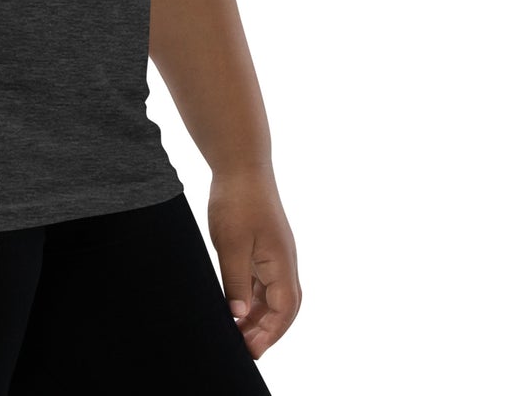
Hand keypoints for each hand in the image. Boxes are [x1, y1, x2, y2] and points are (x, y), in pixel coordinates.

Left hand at [206, 164, 301, 359]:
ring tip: (236, 332)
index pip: (284, 309)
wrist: (241, 164)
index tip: (252, 351)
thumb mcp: (231, 244)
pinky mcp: (262, 245)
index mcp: (281, 262)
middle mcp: (282, 261)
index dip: (270, 333)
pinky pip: (261, 280)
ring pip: (271, 294)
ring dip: (258, 314)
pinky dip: (251, 296)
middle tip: (245, 348)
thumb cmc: (237, 201)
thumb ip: (235, 281)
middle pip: (283, 306)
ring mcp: (273, 253)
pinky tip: (234, 304)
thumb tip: (238, 315)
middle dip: (267, 330)